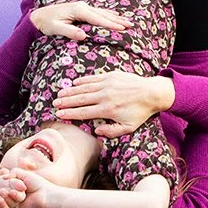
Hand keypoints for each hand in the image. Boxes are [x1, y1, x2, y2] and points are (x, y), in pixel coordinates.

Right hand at [2, 167, 59, 207]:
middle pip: (2, 198)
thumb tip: (2, 178)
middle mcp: (15, 198)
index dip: (0, 186)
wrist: (44, 194)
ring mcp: (16, 207)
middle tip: (1, 191)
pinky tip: (0, 205)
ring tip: (2, 196)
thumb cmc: (36, 183)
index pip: (3, 189)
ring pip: (3, 207)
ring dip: (1, 202)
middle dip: (1, 194)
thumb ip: (13, 173)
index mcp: (16, 189)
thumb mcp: (23, 174)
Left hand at [30, 1, 129, 40]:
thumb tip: (83, 36)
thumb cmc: (46, 24)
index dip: (110, 24)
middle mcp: (82, 6)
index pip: (98, 19)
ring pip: (102, 12)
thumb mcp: (55, 29)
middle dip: (117, 20)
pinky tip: (114, 16)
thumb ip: (69, 31)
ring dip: (115, 17)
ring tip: (127, 21)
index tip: (122, 29)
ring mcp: (82, 6)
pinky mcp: (81, 9)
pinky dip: (108, 14)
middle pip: (103, 14)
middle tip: (131, 25)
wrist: (38, 16)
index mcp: (78, 10)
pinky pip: (98, 12)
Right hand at [55, 71, 173, 138]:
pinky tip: (74, 83)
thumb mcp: (129, 127)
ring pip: (84, 88)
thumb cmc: (140, 112)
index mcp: (108, 110)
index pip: (83, 112)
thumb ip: (111, 131)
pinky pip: (93, 79)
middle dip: (66, 101)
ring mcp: (108, 84)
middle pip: (80, 99)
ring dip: (71, 91)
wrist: (152, 92)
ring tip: (60, 94)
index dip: (69, 113)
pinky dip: (82, 81)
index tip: (59, 114)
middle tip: (55, 103)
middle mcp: (105, 96)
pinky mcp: (111, 76)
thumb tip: (96, 131)